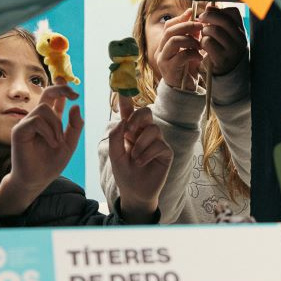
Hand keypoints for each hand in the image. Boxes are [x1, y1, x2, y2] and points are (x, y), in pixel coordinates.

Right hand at [0, 80, 82, 217]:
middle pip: (47, 94)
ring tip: (57, 142)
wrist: (36, 180)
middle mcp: (36, 119)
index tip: (76, 93)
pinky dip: (48, 132)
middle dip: (60, 89)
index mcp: (48, 121)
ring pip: (44, 109)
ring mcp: (26, 123)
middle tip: (74, 94)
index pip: (54, 98)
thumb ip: (74, 126)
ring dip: (56, 125)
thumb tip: (75, 105)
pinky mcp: (19, 131)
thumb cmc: (50, 164)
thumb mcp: (69, 144)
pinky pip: (36, 121)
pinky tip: (52, 144)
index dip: (62, 89)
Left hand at [109, 96, 172, 223]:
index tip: (121, 89)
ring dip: (140, 144)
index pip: (129, 110)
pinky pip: (159, 145)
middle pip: (146, 112)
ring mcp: (157, 141)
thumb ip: (116, 136)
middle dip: (137, 118)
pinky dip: (146, 154)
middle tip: (129, 130)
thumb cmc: (124, 172)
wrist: (133, 192)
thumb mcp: (114, 154)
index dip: (127, 98)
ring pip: (153, 129)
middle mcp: (145, 132)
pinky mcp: (166, 152)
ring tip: (133, 158)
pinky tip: (140, 163)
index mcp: (131, 130)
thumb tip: (123, 120)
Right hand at [154, 8, 202, 89]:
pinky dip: (193, 54)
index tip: (193, 14)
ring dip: (190, 40)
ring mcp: (163, 60)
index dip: (181, 18)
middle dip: (187, 26)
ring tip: (199, 45)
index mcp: (164, 44)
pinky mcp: (169, 70)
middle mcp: (160, 51)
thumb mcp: (190, 48)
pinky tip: (199, 57)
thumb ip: (190, 34)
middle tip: (200, 27)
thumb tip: (192, 14)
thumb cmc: (188, 68)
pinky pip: (181, 56)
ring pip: (174, 41)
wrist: (185, 90)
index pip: (168, 26)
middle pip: (170, 31)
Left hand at [198, 3, 246, 75]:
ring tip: (204, 35)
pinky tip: (203, 45)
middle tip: (200, 18)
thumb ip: (219, 20)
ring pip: (214, 30)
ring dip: (204, 31)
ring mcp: (232, 50)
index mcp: (242, 31)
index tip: (209, 10)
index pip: (233, 13)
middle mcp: (240, 39)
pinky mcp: (222, 59)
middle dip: (209, 16)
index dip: (219, 9)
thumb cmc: (223, 49)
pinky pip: (208, 42)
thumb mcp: (225, 34)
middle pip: (223, 20)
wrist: (228, 73)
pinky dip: (202, 41)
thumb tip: (209, 5)